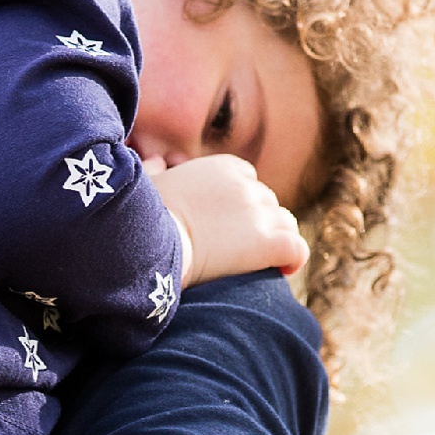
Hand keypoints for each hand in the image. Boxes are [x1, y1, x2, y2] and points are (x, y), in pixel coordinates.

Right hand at [149, 157, 307, 287]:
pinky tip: (283, 271)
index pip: (248, 179)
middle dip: (257, 222)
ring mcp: (259, 213)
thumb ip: (158, 169)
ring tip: (260, 261)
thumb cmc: (139, 217)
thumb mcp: (149, 183)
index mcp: (223, 167)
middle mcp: (246, 185)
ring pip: (285, 223)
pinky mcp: (267, 243)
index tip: (227, 222)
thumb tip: (158, 163)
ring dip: (275, 239)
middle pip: (267, 202)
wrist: (147, 243)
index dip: (240, 202)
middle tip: (239, 247)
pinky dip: (294, 259)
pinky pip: (296, 249)